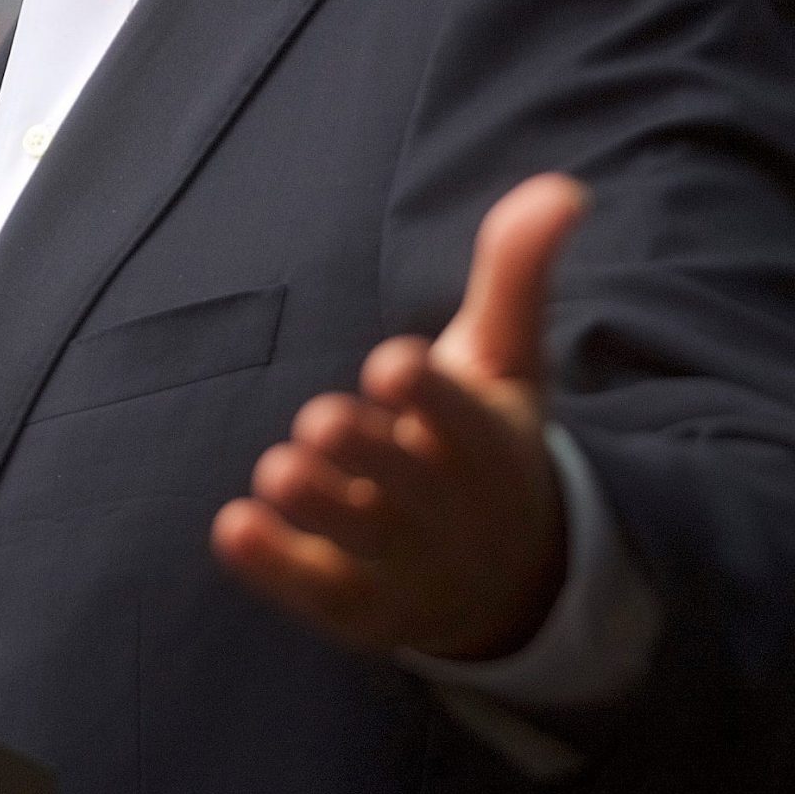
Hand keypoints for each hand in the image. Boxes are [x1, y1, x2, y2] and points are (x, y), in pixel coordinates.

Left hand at [210, 172, 587, 659]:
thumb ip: (515, 275)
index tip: (393, 363)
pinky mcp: (355, 606)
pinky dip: (273, 566)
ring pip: (360, 541)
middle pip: (408, 487)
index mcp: (485, 444)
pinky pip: (314, 593)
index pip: (460, 420)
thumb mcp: (506, 363)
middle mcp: (447, 511)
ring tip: (281, 469)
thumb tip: (562, 187)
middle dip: (366, 452)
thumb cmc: (485, 444)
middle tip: (325, 419)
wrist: (509, 581)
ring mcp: (402, 566)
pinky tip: (232, 527)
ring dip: (319, 505)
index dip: (427, 396)